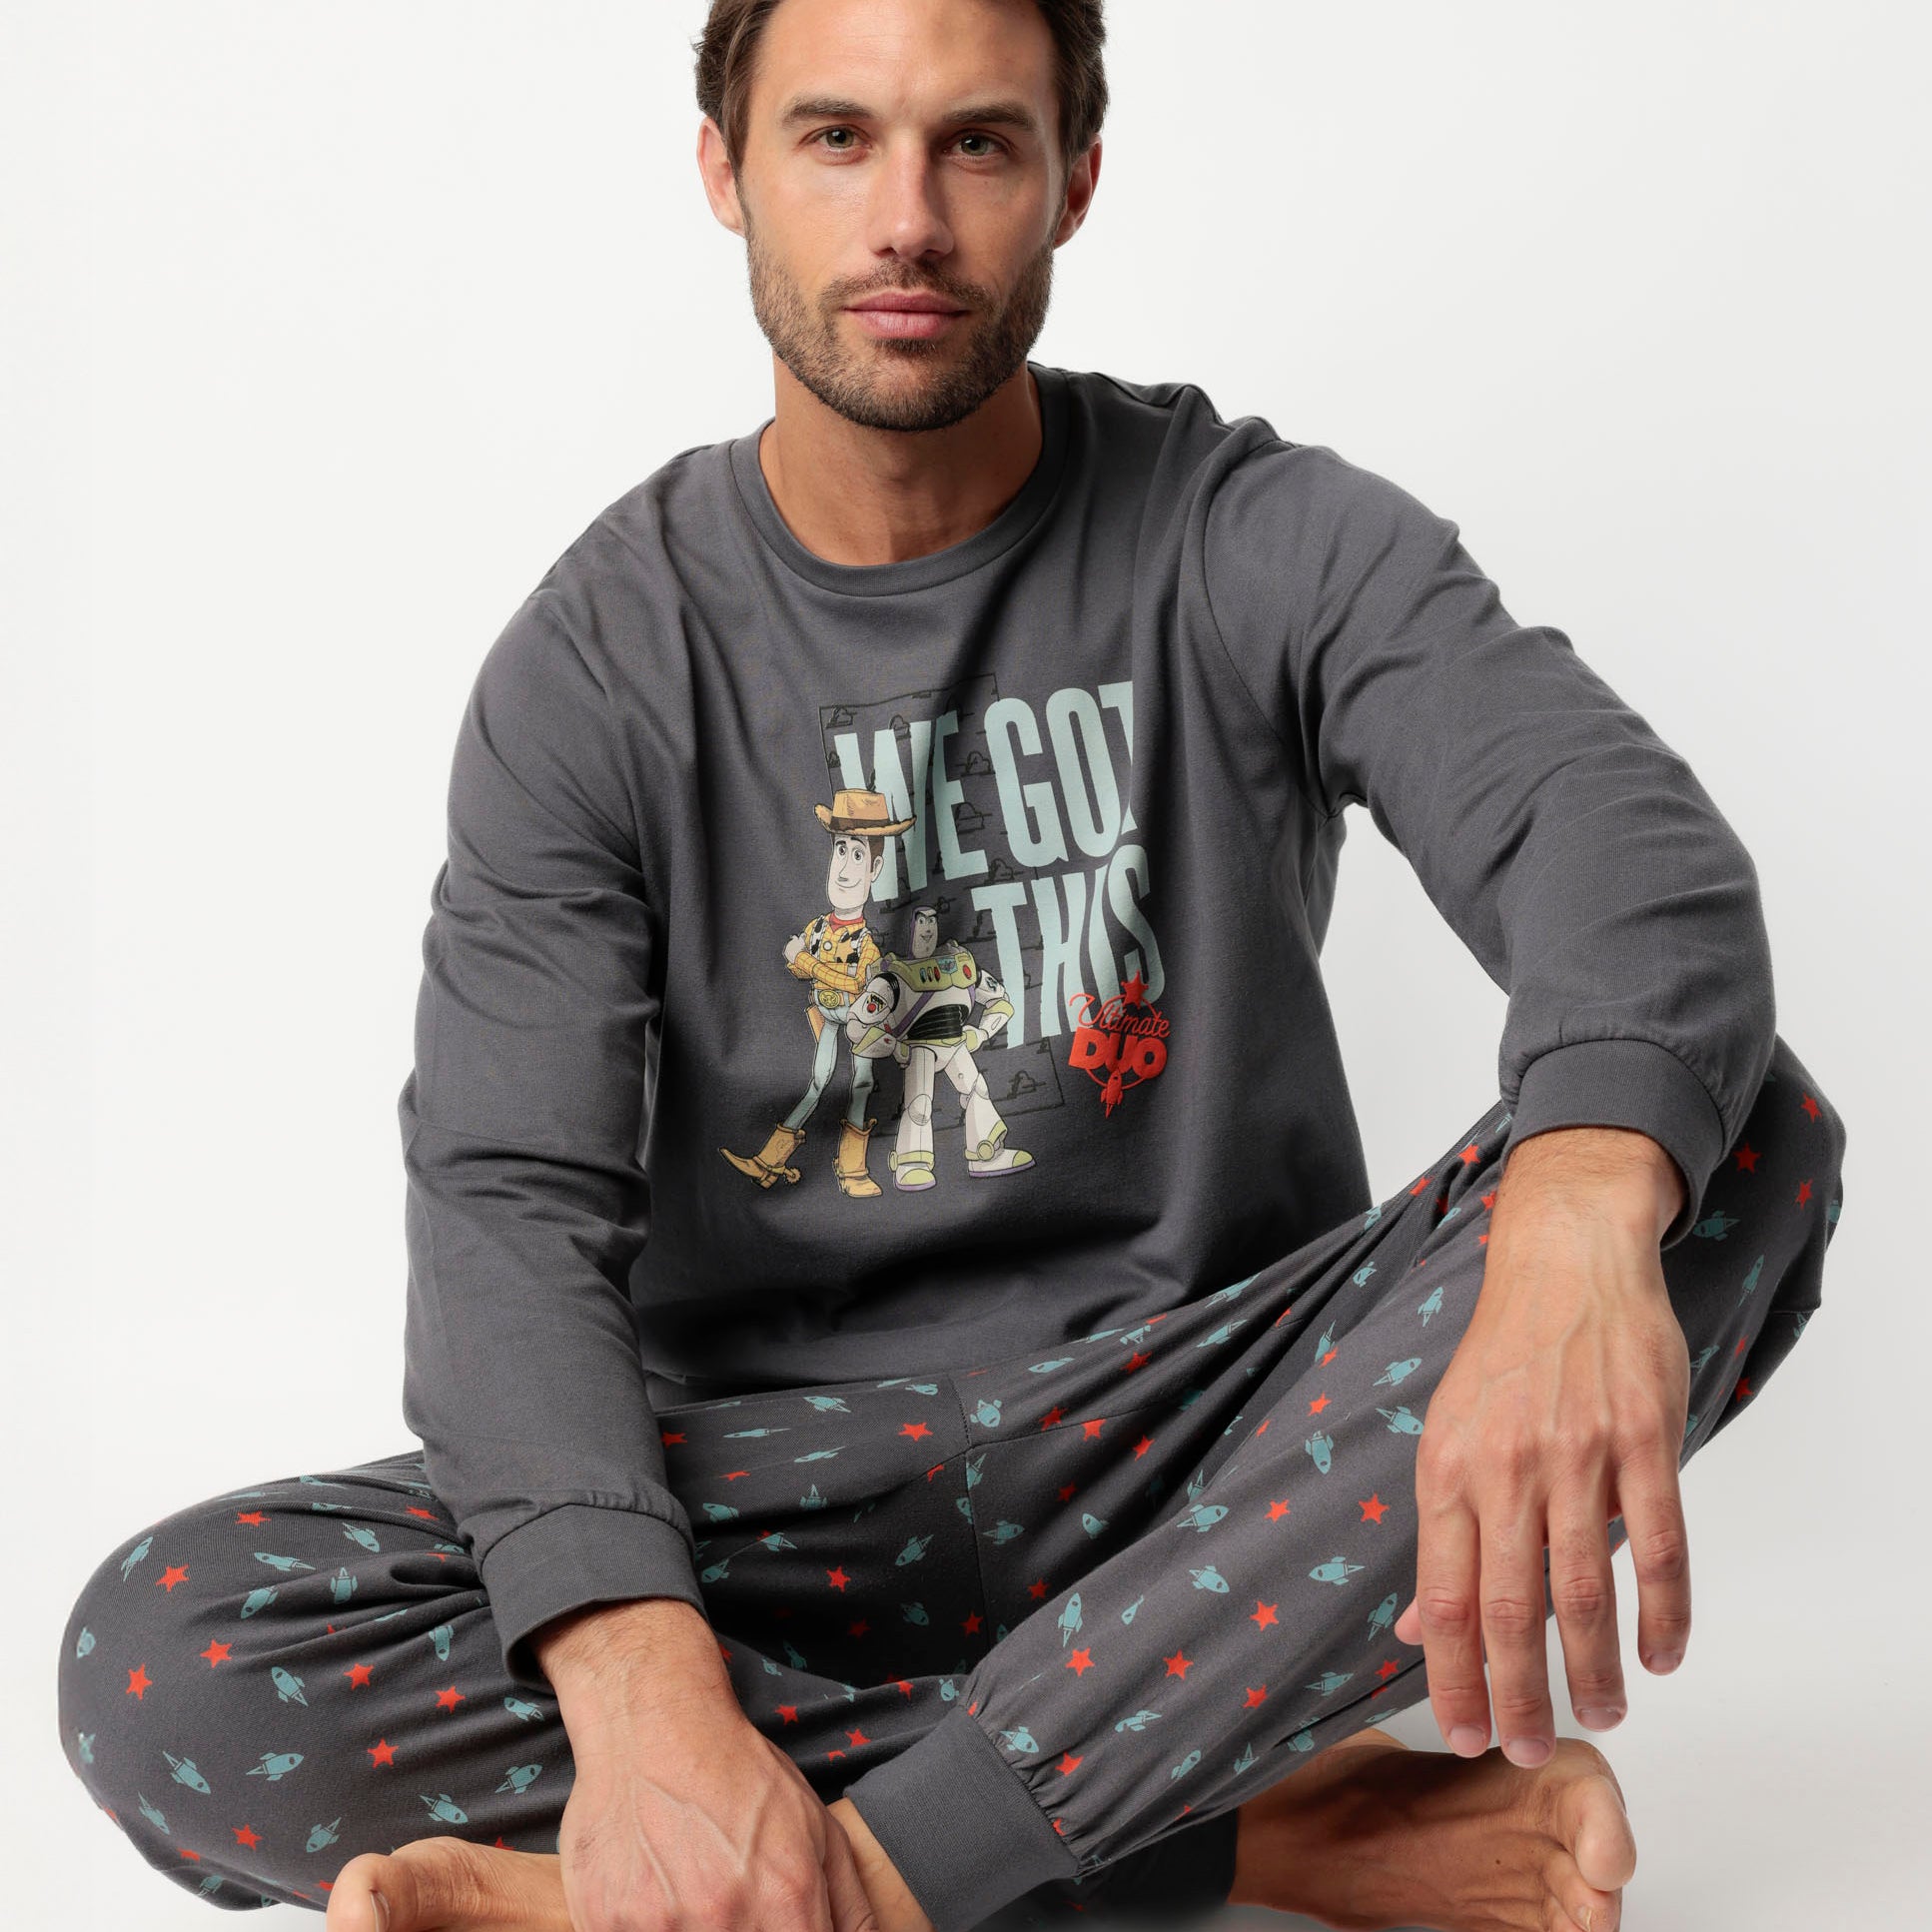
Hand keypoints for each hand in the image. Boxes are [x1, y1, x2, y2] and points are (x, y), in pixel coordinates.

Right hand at [534, 1601, 877, 1931]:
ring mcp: (659, 1928)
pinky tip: (656, 1896)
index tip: (779, 1924)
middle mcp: (724, 1922)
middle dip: (743, 1931)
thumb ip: (849, 1907)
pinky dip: (647, 1926)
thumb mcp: (816, 1826)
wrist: (653, 1725)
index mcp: (786, 1901)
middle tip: (731, 1905)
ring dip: (692, 1929)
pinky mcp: (605, 1923)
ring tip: (693, 1893)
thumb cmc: (738, 1773)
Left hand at [1393, 1126, 1691, 1765]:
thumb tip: (1419, 1628)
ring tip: (1602, 1712)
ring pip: (1586, 1587)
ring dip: (1596, 1665)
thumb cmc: (1502, 1358)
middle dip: (1519, 1693)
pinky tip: (1661, 1655)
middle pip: (1512, 1607)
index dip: (1454, 1675)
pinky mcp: (1644, 1438)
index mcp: (1448, 1470)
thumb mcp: (1449, 1435)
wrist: (1563, 1260)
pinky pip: (1659, 1542)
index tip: (1465, 1735)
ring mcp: (1579, 1453)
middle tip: (1530, 1749)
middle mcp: (1507, 1467)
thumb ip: (1443, 1534)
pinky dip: (1663, 1609)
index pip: (1446, 1597)